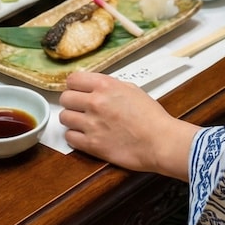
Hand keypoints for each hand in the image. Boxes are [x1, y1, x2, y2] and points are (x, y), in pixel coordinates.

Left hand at [58, 71, 197, 177]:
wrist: (160, 141)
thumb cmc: (151, 116)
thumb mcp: (132, 89)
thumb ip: (110, 86)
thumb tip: (95, 88)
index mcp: (105, 85)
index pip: (73, 79)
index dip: (74, 86)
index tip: (78, 91)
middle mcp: (95, 102)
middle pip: (65, 98)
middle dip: (71, 102)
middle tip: (80, 108)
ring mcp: (91, 124)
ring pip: (64, 117)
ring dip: (72, 119)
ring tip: (83, 123)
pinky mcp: (91, 144)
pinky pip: (69, 137)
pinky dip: (75, 136)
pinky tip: (85, 136)